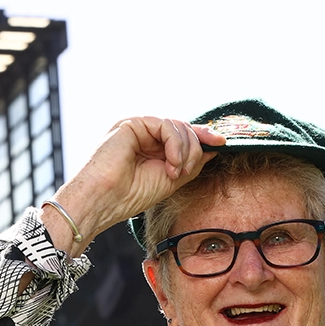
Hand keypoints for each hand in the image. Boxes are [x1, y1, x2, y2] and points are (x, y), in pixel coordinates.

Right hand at [43, 117, 224, 255]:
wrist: (102, 202)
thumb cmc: (128, 196)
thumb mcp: (171, 179)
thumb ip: (191, 162)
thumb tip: (214, 147)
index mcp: (150, 146)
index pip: (182, 135)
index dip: (203, 137)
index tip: (222, 143)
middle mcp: (143, 134)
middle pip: (184, 129)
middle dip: (194, 149)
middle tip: (185, 171)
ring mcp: (137, 127)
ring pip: (177, 126)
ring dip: (185, 150)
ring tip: (175, 172)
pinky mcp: (131, 123)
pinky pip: (166, 125)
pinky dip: (175, 144)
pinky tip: (171, 163)